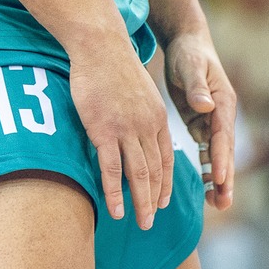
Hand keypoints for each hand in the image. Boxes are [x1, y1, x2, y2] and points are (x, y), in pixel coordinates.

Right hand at [67, 31, 174, 228]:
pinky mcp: (104, 131)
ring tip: (139, 223)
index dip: (165, 183)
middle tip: (149, 222)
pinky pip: (112, 169)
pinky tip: (116, 210)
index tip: (161, 201)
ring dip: (140, 203)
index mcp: (158, 117)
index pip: (167, 158)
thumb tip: (141, 131)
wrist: (101, 45)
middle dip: (153, 200)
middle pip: (155, 172)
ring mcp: (126, 130)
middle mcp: (147, 127)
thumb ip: (144, 114)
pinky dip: (115, 193)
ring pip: (138, 175)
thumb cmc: (115, 66)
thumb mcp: (140, 91)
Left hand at [163, 28, 237, 212]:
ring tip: (217, 205)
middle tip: (224, 204)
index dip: (221, 157)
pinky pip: (206, 151)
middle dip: (225, 178)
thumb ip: (197, 86)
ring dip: (218, 180)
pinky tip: (205, 189)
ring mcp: (213, 121)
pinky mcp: (201, 124)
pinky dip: (207, 169)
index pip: (222, 135)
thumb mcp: (190, 66)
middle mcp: (222, 115)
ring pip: (217, 156)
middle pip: (225, 152)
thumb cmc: (189, 53)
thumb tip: (205, 105)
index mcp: (223, 102)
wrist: (186, 43)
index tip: (218, 178)